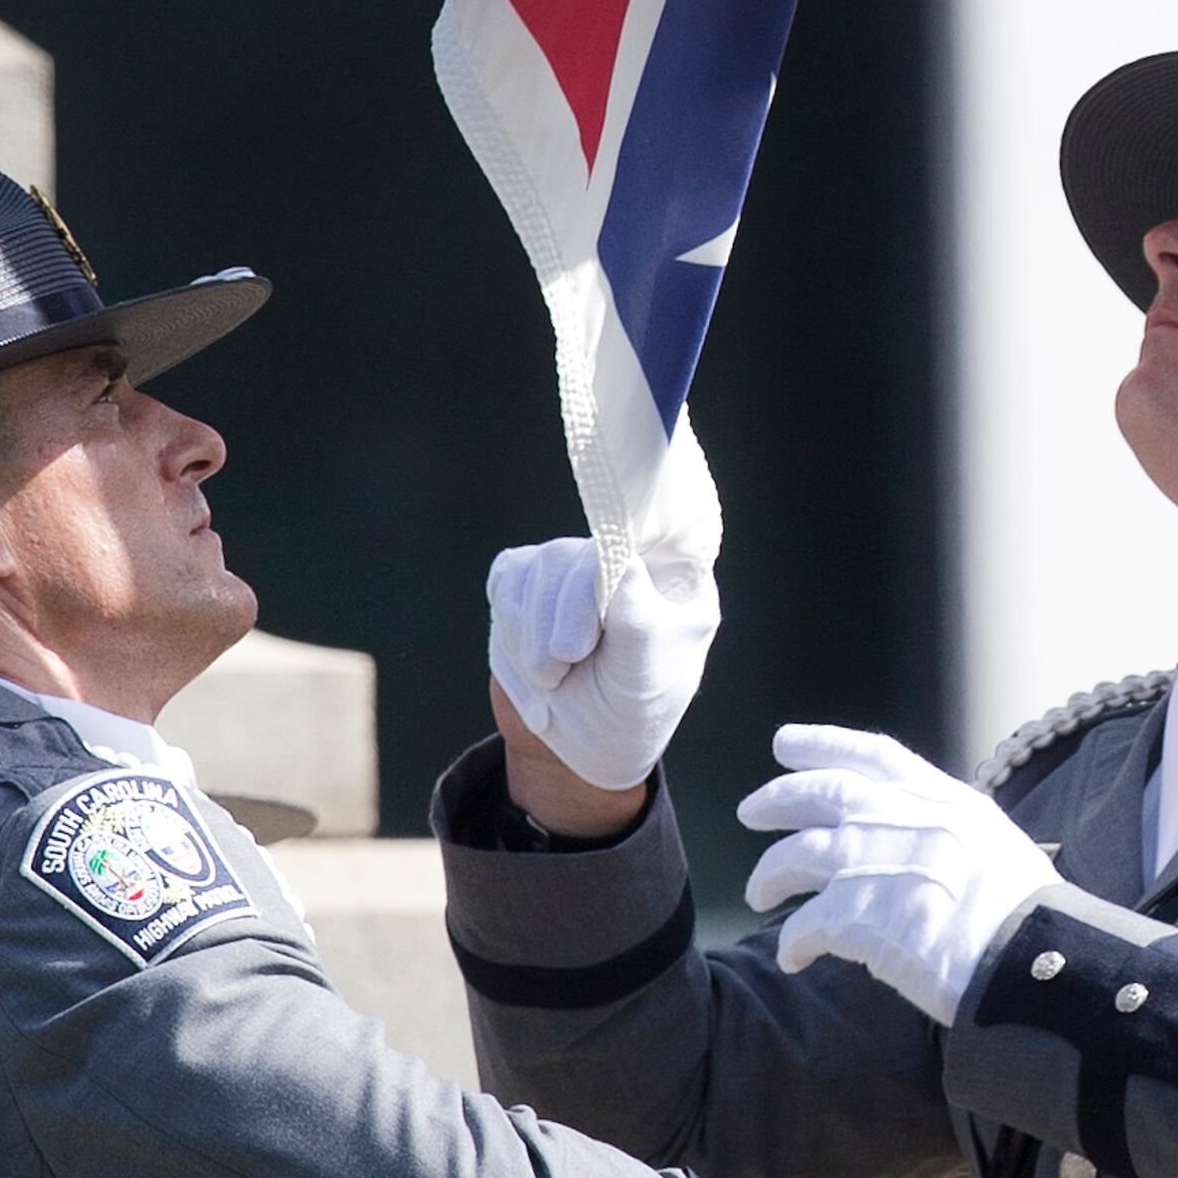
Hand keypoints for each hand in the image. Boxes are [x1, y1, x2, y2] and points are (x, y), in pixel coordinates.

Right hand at [486, 433, 719, 829]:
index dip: (646, 463)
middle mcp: (621, 556)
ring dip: (537, 635)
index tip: (646, 418)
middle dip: (568, 609)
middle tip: (571, 661)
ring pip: (539, 570)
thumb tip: (619, 563)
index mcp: (670, 568)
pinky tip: (535, 664)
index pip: (660, 507)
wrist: (574, 759)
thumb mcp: (649, 672)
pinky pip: (508, 584)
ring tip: (558, 677)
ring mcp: (569, 568)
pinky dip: (514, 630)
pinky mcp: (523, 587)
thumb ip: (637, 618)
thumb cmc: (631, 714)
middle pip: (582, 549)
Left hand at [740, 726, 1054, 1027]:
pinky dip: (792, 942)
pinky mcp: (858, 917)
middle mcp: (901, 819)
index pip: (872, 755)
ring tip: (756, 893)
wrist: (1029, 960)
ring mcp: (874, 863)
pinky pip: (804, 927)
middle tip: (749, 810)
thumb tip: (923, 839)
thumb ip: (950, 831)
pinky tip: (790, 958)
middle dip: (779, 798)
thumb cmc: (1025, 915)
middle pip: (822, 795)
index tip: (785, 744)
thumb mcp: (995, 845)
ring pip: (798, 857)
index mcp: (941, 799)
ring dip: (770, 875)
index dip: (824, 744)